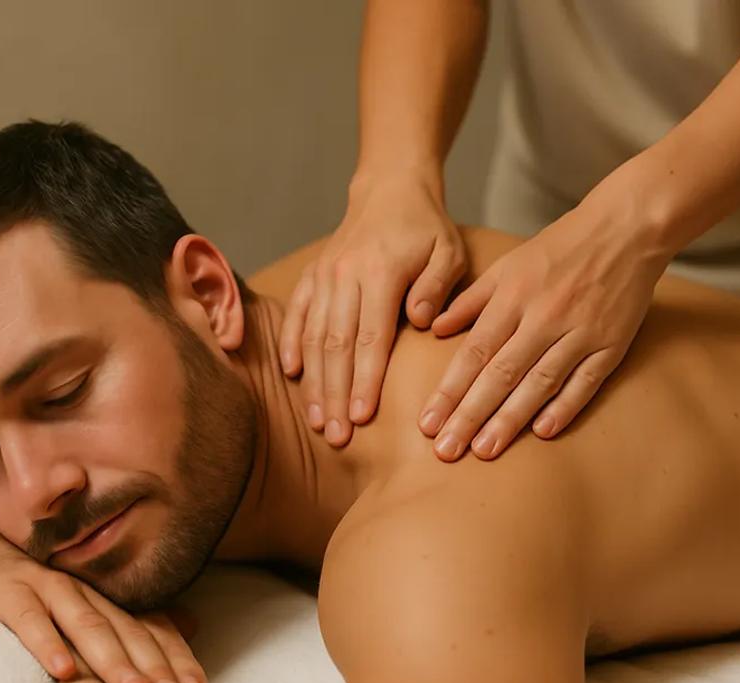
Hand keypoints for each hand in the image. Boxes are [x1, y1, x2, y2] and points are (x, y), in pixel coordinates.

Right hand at [0, 532, 206, 682]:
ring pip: (88, 627)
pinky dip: (48, 644)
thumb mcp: (100, 597)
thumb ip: (141, 615)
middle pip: (129, 633)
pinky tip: (64, 671)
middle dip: (155, 669)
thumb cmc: (53, 581)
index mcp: (114, 596)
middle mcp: (92, 591)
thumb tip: (194, 625)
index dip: (176, 661)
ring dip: (112, 661)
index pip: (154, 631)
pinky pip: (32, 620)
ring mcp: (53, 588)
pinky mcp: (13, 592)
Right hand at [279, 171, 466, 446]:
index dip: (363, 380)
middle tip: (336, 436)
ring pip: (313, 336)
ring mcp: (324, 275)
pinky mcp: (312, 275)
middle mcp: (344, 275)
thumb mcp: (448, 251)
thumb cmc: (427, 228)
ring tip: (317, 421)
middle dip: (334, 394)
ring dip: (314, 382)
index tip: (360, 417)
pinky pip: (296, 314)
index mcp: (380, 273)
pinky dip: (291, 345)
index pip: (370, 338)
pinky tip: (292, 376)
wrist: (389, 189)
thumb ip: (436, 286)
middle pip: (335, 345)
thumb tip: (423, 321)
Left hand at [421, 200, 670, 460]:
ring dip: (510, 419)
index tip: (428, 423)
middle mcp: (543, 317)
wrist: (624, 229)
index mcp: (513, 297)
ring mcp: (579, 332)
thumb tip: (434, 329)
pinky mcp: (611, 344)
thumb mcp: (507, 266)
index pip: (474, 352)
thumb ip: (471, 300)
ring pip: (539, 382)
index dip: (450, 390)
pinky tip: (543, 432)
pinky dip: (566, 406)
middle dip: (470, 414)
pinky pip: (586, 381)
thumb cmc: (559, 249)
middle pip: (500, 373)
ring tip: (485, 450)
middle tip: (447, 450)